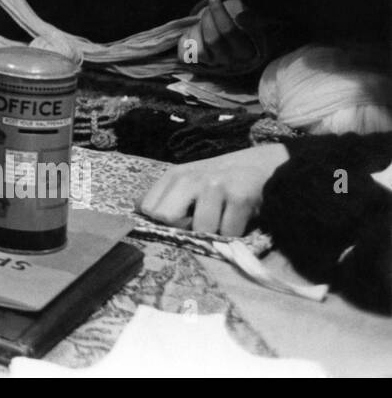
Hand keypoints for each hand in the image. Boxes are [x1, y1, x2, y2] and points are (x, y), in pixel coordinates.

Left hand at [138, 143, 288, 236]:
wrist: (263, 165)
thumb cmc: (220, 179)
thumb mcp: (188, 181)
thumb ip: (164, 196)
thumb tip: (134, 209)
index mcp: (174, 176)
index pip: (147, 207)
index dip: (160, 221)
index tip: (177, 221)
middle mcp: (190, 178)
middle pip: (165, 217)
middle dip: (182, 228)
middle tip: (199, 222)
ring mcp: (215, 187)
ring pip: (202, 230)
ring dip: (214, 232)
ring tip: (223, 217)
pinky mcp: (240, 197)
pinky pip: (229, 232)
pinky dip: (234, 232)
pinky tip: (239, 217)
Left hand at [180, 0, 267, 74]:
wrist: (235, 42)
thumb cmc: (245, 29)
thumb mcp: (255, 23)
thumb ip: (251, 19)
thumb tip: (240, 18)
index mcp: (245, 51)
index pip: (229, 30)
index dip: (218, 12)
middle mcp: (228, 60)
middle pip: (212, 39)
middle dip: (207, 18)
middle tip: (208, 10)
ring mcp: (212, 63)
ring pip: (198, 49)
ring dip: (196, 30)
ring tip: (201, 22)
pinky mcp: (197, 62)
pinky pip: (184, 55)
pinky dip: (184, 41)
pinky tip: (192, 32)